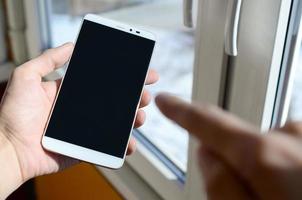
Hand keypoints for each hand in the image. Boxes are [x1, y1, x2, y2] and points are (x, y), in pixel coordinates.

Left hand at [0, 43, 157, 184]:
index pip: (103, 82)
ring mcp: (86, 129)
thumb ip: (48, 60)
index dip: (122, 77)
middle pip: (115, 101)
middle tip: (144, 94)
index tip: (138, 71)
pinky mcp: (86, 147)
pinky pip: (108, 146)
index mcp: (72, 93)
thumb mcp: (26, 77)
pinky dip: (122, 146)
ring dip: (133, 118)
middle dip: (134, 96)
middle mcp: (82, 110)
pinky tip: (129, 142)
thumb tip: (70, 45)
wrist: (10, 149)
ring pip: (117, 123)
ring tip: (140, 115)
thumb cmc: (13, 115)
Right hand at [156, 93, 301, 199]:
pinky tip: (294, 189)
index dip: (181, 111)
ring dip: (264, 170)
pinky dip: (285, 168)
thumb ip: (219, 185)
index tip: (165, 100)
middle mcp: (289, 136)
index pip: (207, 122)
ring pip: (265, 150)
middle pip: (238, 142)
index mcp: (265, 156)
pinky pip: (288, 151)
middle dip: (233, 162)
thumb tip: (206, 153)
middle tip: (248, 194)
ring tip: (276, 195)